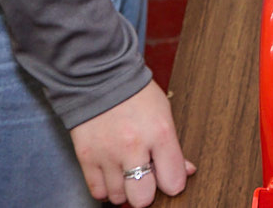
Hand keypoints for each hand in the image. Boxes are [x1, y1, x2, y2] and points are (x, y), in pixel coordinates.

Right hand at [70, 81, 193, 204]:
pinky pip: (97, 191)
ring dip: (124, 190)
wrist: (99, 77)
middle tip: (145, 179)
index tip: (168, 178)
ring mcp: (108, 154)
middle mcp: (133, 146)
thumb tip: (185, 172)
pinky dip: (105, 189)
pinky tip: (111, 175)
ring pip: (118, 197)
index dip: (173, 183)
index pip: (173, 182)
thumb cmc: (136, 94)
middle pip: (142, 198)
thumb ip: (174, 147)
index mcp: (160, 133)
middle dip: (146, 193)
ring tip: (126, 173)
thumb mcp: (163, 113)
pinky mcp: (86, 157)